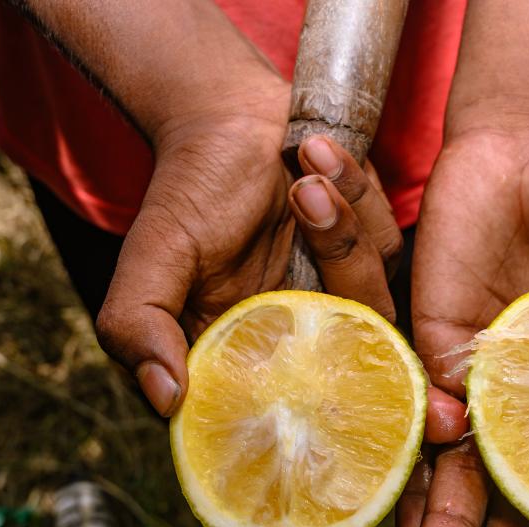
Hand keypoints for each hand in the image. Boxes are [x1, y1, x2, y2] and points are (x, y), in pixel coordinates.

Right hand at [94, 96, 403, 416]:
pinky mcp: (374, 254)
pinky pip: (388, 239)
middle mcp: (302, 334)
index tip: (298, 331)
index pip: (283, 405)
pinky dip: (355, 190)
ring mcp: (342, 294)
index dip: (302, 399)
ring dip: (340, 222)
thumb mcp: (152, 258)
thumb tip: (162, 401)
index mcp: (248, 351)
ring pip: (375, 291)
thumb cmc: (189, 189)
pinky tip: (317, 153)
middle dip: (336, 266)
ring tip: (304, 167)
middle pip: (352, 353)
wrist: (231, 119)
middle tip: (305, 198)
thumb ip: (140, 327)